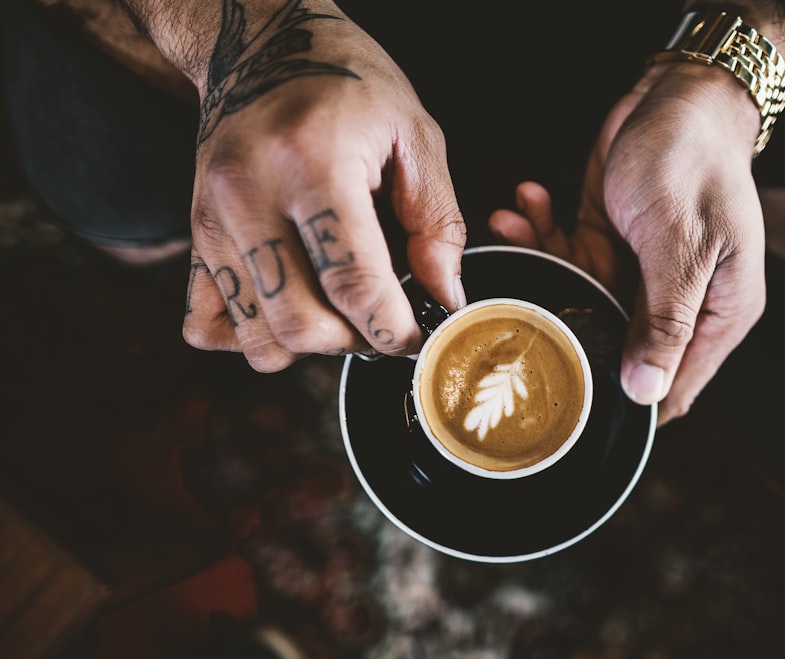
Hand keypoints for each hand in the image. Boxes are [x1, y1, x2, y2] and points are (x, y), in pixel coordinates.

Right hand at [169, 1, 465, 370]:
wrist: (262, 43)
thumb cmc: (349, 82)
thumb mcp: (414, 133)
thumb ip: (438, 222)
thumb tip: (445, 297)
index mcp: (312, 162)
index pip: (353, 283)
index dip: (394, 329)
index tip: (418, 336)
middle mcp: (249, 194)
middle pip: (301, 324)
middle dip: (355, 343)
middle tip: (382, 321)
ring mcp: (212, 218)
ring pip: (257, 338)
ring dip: (309, 345)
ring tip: (339, 310)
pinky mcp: (194, 235)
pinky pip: (206, 326)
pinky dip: (254, 336)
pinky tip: (289, 304)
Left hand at [491, 62, 767, 425]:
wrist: (678, 95)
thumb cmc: (693, 162)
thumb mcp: (680, 248)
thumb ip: (665, 321)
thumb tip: (646, 393)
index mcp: (717, 311)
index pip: (677, 385)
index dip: (633, 405)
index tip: (578, 411)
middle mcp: (679, 299)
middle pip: (617, 345)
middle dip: (567, 326)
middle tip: (517, 310)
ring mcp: (640, 272)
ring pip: (581, 296)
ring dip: (543, 262)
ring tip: (513, 226)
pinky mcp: (609, 241)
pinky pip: (568, 255)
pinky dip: (543, 233)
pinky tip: (526, 203)